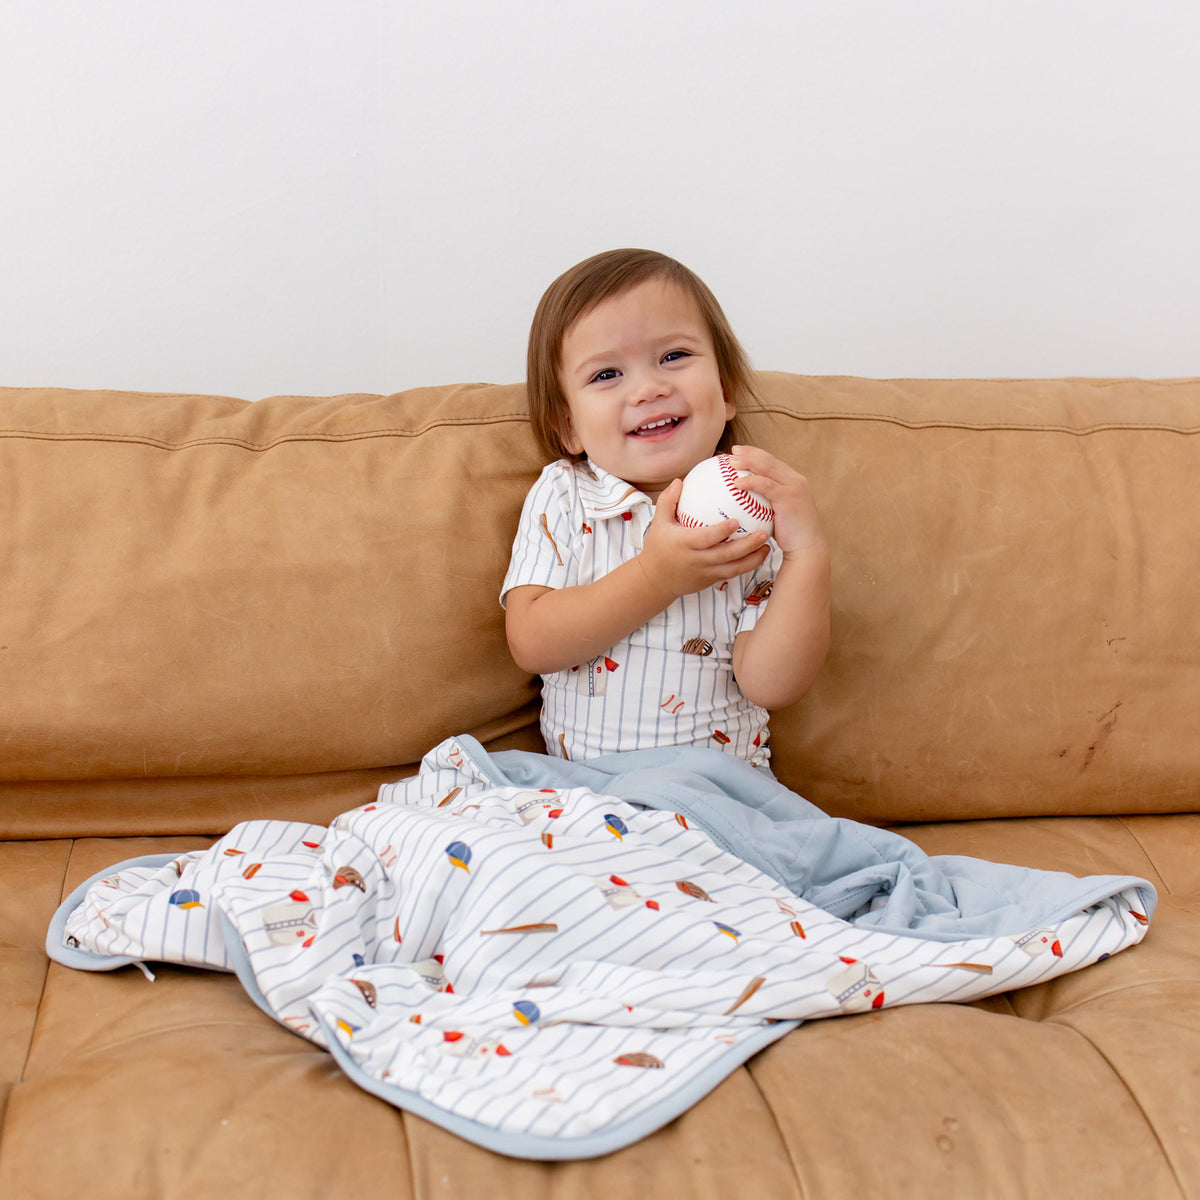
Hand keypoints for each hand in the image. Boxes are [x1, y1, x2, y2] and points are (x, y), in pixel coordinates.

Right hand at [636, 477, 771, 601]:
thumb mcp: (658, 523)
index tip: (736, 521)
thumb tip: (680, 481)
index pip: (706, 539)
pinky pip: (733, 573)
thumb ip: (668, 501)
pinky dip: (748, 565)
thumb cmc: (658, 546)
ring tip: (768, 545)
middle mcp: (697, 560)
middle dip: (747, 546)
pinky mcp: (712, 580)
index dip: (721, 532)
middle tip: (764, 533)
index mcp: (685, 544)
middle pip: (726, 555)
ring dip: (753, 558)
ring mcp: (706, 572)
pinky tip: (760, 554)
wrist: (655, 580)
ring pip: (734, 568)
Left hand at [725, 446, 825, 559]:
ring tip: (732, 462)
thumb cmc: (788, 535)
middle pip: (769, 460)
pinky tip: (737, 483)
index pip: (772, 462)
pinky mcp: (790, 497)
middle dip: (750, 452)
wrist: (806, 547)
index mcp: (792, 481)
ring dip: (749, 462)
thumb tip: (740, 502)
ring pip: (768, 468)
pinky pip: (767, 486)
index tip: (738, 452)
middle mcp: (795, 480)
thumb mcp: (775, 515)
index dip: (755, 454)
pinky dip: (752, 482)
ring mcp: (794, 487)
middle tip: (733, 451)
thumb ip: (763, 504)